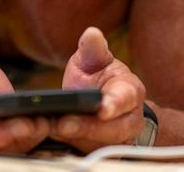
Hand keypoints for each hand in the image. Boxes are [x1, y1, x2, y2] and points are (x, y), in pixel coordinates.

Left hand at [52, 27, 146, 152]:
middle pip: (114, 129)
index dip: (115, 104)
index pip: (127, 98)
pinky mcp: (102, 151)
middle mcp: (129, 118)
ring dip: (77, 139)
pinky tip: (52, 136)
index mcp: (131, 90)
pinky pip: (88, 152)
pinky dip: (71, 146)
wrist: (100, 102)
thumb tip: (91, 32)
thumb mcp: (93, 60)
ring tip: (54, 129)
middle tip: (64, 124)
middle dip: (89, 127)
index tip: (103, 108)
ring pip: (100, 144)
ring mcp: (118, 139)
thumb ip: (93, 49)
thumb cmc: (97, 77)